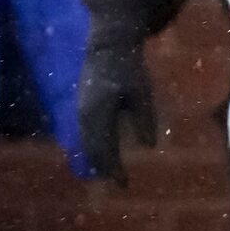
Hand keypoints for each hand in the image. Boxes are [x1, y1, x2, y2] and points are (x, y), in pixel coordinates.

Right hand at [77, 38, 158, 186]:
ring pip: (86, 143)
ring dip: (97, 160)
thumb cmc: (128, 69)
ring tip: (110, 174)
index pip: (104, 149)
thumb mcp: (142, 93)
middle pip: (92, 150)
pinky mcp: (82, 107)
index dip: (114, 169)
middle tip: (120, 183)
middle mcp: (85, 115)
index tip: (124, 183)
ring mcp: (81, 111)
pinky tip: (103, 155)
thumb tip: (149, 146)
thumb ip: (144, 119)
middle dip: (105, 168)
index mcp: (99, 112)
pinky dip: (93, 148)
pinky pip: (85, 135)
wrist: (106, 47)